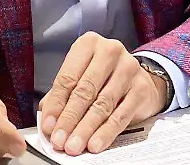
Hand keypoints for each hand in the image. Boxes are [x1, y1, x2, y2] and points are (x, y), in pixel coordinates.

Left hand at [39, 33, 168, 155]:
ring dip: (85, 129)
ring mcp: (128, 68)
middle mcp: (110, 51)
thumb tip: (48, 121)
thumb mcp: (80, 78)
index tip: (48, 126)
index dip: (56, 105)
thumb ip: (61, 96)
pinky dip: (106, 132)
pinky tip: (95, 144)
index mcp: (88, 44)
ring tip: (74, 145)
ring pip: (102, 105)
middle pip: (85, 90)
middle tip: (59, 140)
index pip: (67, 77)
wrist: (139, 79)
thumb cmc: (103, 78)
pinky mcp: (141, 88)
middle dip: (69, 119)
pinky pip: (120, 115)